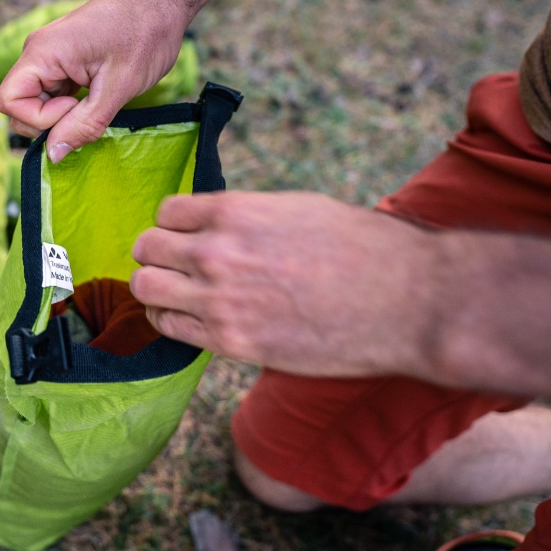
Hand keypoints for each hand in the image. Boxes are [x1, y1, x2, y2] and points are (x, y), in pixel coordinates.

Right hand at [0, 0, 189, 162]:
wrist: (161, 2)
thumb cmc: (144, 36)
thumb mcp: (117, 88)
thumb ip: (83, 124)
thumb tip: (52, 155)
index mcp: (42, 51)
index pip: (9, 101)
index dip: (39, 119)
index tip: (76, 107)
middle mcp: (37, 51)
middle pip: (18, 104)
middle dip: (49, 121)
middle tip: (89, 109)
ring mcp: (48, 55)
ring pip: (36, 101)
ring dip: (62, 113)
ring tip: (97, 99)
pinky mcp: (61, 60)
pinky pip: (51, 93)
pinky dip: (69, 105)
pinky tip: (96, 95)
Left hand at [129, 191, 436, 376]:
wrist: (405, 300)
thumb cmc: (362, 249)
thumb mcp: (297, 209)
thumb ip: (248, 217)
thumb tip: (217, 224)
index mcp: (235, 211)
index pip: (166, 211)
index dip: (174, 225)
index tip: (187, 237)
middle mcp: (217, 251)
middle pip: (145, 248)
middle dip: (157, 255)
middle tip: (177, 267)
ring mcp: (219, 298)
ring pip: (146, 288)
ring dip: (156, 288)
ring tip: (178, 293)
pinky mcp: (230, 341)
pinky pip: (169, 327)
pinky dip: (170, 320)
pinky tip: (192, 318)